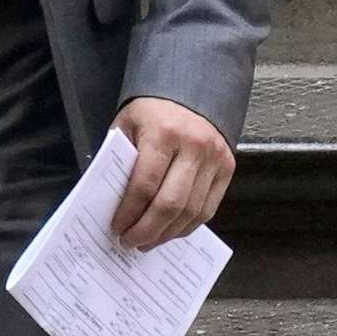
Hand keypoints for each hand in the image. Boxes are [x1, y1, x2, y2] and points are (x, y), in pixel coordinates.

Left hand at [109, 96, 233, 250]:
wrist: (190, 93)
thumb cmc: (149, 113)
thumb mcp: (125, 126)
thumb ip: (119, 159)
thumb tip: (108, 202)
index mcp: (163, 133)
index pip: (145, 183)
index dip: (130, 211)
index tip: (116, 227)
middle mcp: (194, 146)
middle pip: (171, 202)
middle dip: (148, 229)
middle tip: (130, 242)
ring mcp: (215, 159)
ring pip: (193, 210)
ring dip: (168, 233)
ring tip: (147, 242)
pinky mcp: (228, 169)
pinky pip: (208, 208)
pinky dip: (187, 226)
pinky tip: (169, 232)